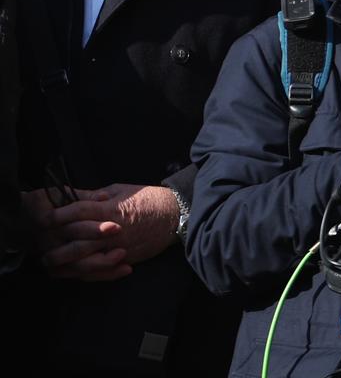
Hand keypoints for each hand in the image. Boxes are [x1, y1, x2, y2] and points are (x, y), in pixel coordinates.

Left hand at [31, 183, 179, 279]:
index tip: (44, 218)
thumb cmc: (148, 199)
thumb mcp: (122, 191)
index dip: (59, 215)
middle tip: (40, 248)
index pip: (78, 211)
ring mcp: (119, 247)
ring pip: (86, 259)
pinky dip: (85, 273)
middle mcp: (113, 230)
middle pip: (77, 240)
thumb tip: (74, 198)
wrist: (176, 215)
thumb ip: (97, 196)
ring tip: (51, 265)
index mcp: (111, 209)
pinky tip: (72, 273)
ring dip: (66, 264)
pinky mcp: (125, 258)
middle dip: (57, 245)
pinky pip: (101, 269)